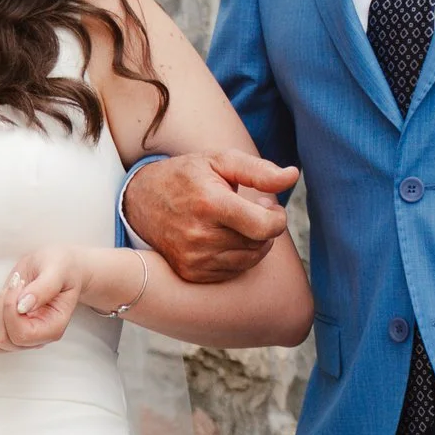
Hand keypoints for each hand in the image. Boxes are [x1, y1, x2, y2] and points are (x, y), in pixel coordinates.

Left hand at [0, 248, 102, 352]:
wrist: (58, 268)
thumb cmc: (61, 267)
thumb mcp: (56, 269)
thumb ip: (43, 288)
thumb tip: (23, 306)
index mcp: (51, 329)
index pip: (21, 335)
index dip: (9, 310)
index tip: (18, 285)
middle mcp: (33, 340)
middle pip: (0, 339)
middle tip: (12, 287)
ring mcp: (16, 339)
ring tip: (4, 295)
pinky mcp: (1, 332)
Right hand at [121, 148, 299, 284]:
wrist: (140, 201)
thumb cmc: (186, 176)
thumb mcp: (220, 161)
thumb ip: (259, 171)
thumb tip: (293, 176)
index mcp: (209, 204)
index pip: (264, 227)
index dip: (277, 218)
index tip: (269, 205)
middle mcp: (200, 236)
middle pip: (259, 243)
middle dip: (264, 226)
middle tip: (251, 208)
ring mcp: (194, 259)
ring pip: (249, 259)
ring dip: (253, 242)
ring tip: (237, 222)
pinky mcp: (191, 274)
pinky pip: (233, 271)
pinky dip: (237, 255)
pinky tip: (224, 237)